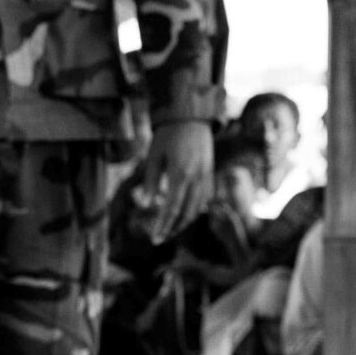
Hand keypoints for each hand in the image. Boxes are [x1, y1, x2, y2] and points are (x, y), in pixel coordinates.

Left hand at [141, 120, 213, 242]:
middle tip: (160, 239)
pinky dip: (194, 210)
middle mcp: (196, 178)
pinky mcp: (209, 172)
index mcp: (180, 174)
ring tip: (170, 230)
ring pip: (197, 208)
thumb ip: (150, 182)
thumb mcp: (153, 156)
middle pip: (186, 213)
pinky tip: (184, 215)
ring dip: (184, 222)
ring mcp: (205, 176)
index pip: (171, 209)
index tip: (154, 239)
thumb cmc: (167, 135)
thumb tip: (146, 206)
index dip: (163, 226)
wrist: (191, 116)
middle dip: (173, 229)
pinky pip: (204, 198)